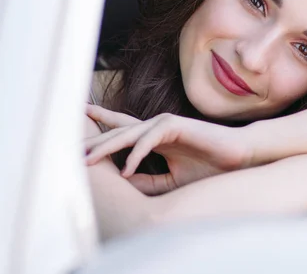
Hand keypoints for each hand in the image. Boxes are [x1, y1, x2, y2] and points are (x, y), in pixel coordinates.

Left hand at [84, 105, 251, 193]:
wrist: (237, 157)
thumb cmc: (209, 168)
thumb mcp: (171, 180)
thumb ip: (148, 180)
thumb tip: (123, 185)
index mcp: (155, 137)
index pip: (122, 128)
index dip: (100, 124)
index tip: (79, 120)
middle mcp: (156, 127)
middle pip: (118, 131)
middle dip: (93, 139)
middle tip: (69, 148)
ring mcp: (165, 124)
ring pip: (128, 133)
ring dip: (107, 148)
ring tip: (87, 161)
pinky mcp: (176, 126)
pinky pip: (149, 140)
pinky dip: (137, 154)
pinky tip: (128, 170)